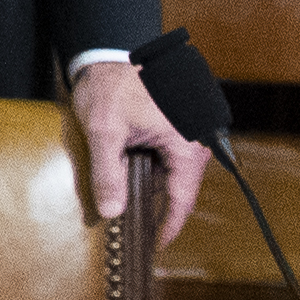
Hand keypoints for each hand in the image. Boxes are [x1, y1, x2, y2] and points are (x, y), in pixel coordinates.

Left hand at [72, 58, 204, 245]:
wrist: (110, 52)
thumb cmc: (111, 87)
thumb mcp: (103, 132)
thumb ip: (108, 174)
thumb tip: (112, 212)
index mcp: (186, 144)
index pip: (181, 199)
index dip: (168, 226)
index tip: (156, 246)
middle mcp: (195, 140)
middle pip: (174, 186)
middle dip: (151, 201)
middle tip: (127, 219)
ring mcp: (187, 133)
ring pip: (168, 171)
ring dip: (146, 180)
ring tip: (121, 184)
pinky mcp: (177, 126)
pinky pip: (165, 156)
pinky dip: (147, 164)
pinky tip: (127, 164)